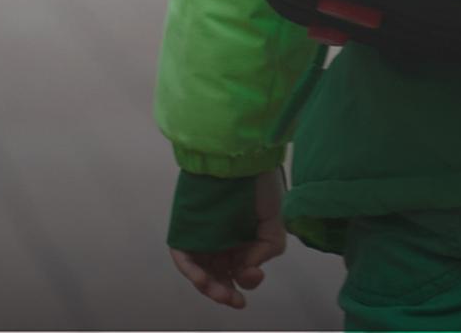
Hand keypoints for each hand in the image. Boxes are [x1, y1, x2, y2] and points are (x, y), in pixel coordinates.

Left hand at [169, 172, 286, 309]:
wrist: (243, 158)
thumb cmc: (261, 187)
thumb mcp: (275, 223)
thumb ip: (268, 249)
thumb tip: (248, 268)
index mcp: (241, 241)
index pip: (238, 271)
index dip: (246, 281)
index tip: (255, 276)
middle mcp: (220, 243)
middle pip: (218, 276)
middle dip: (226, 292)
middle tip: (236, 301)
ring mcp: (202, 238)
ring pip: (200, 271)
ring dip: (209, 286)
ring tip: (221, 293)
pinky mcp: (186, 231)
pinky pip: (184, 258)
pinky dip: (191, 271)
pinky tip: (203, 278)